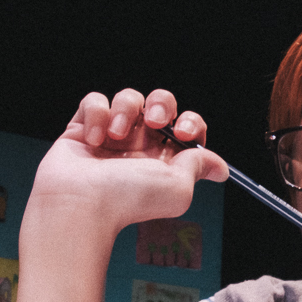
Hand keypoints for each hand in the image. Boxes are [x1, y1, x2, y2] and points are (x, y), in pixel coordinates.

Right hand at [29, 88, 229, 236]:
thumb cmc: (128, 198)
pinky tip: (93, 138)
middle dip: (161, 103)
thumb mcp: (178, 187)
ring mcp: (111, 137)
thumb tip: (220, 168)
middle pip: (161, 103)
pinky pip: (94, 101)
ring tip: (116, 135)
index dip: (190, 123)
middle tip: (153, 121)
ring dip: (126, 110)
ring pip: (128, 99)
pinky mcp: (82, 129)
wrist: (81, 203)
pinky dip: (96, 113)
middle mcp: (139, 147)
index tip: (182, 132)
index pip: (187, 127)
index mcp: (166, 160)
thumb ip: (199, 166)